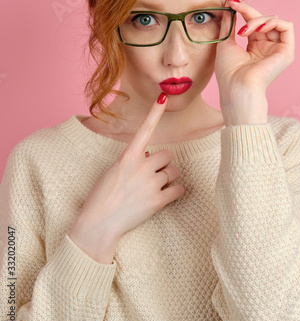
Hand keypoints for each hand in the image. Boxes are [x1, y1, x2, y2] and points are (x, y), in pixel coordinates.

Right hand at [68, 94, 184, 262]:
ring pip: (174, 172)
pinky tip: (164, 196)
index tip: (163, 97)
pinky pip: (179, 190)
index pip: (145, 129)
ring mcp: (151, 183)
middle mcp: (141, 166)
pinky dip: (175, 192)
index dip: (155, 112)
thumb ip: (131, 159)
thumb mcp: (113, 170)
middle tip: (151, 174)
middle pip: (168, 155)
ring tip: (152, 188)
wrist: (99, 223)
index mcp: (128, 156)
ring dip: (168, 178)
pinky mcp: (158, 201)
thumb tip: (148, 154)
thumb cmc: (102, 196)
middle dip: (163, 163)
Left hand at [215, 0, 294, 100]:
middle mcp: (267, 47)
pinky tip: (257, 29)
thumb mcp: (225, 43)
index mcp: (254, 47)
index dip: (243, 10)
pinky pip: (287, 26)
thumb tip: (229, 7)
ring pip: (273, 20)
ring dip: (257, 19)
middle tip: (233, 4)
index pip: (252, 23)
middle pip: (263, 19)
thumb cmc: (228, 72)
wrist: (236, 87)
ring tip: (243, 30)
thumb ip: (229, 24)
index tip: (230, 2)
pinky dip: (271, 22)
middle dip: (247, 10)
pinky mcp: (287, 52)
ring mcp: (277, 49)